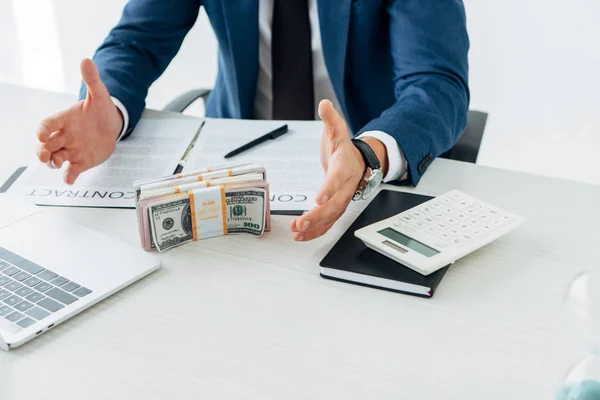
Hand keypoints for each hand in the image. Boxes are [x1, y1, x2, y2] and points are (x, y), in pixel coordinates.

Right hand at [36, 58, 122, 183]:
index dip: (43, 130)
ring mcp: (71, 149)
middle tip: (43, 155)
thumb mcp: (99, 94)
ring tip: (56, 164)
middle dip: (42, 151)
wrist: (112, 124)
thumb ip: (91, 80)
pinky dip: (69, 176)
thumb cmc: (100, 109)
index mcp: (64, 119)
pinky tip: (69, 180)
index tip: (42, 135)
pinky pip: (71, 170)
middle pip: (46, 145)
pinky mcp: (81, 161)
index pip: (48, 124)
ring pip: (55, 158)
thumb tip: (86, 60)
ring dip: (53, 163)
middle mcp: (64, 136)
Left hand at [289, 100, 387, 240]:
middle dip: (318, 216)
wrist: (360, 163)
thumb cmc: (345, 150)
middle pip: (334, 205)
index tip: (318, 198)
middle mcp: (345, 187)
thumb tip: (324, 104)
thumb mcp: (337, 131)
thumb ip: (330, 119)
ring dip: (314, 227)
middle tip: (302, 222)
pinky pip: (328, 224)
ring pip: (331, 218)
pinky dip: (315, 232)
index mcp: (344, 168)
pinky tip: (301, 236)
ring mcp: (341, 200)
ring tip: (297, 231)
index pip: (337, 180)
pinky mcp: (336, 209)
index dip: (329, 189)